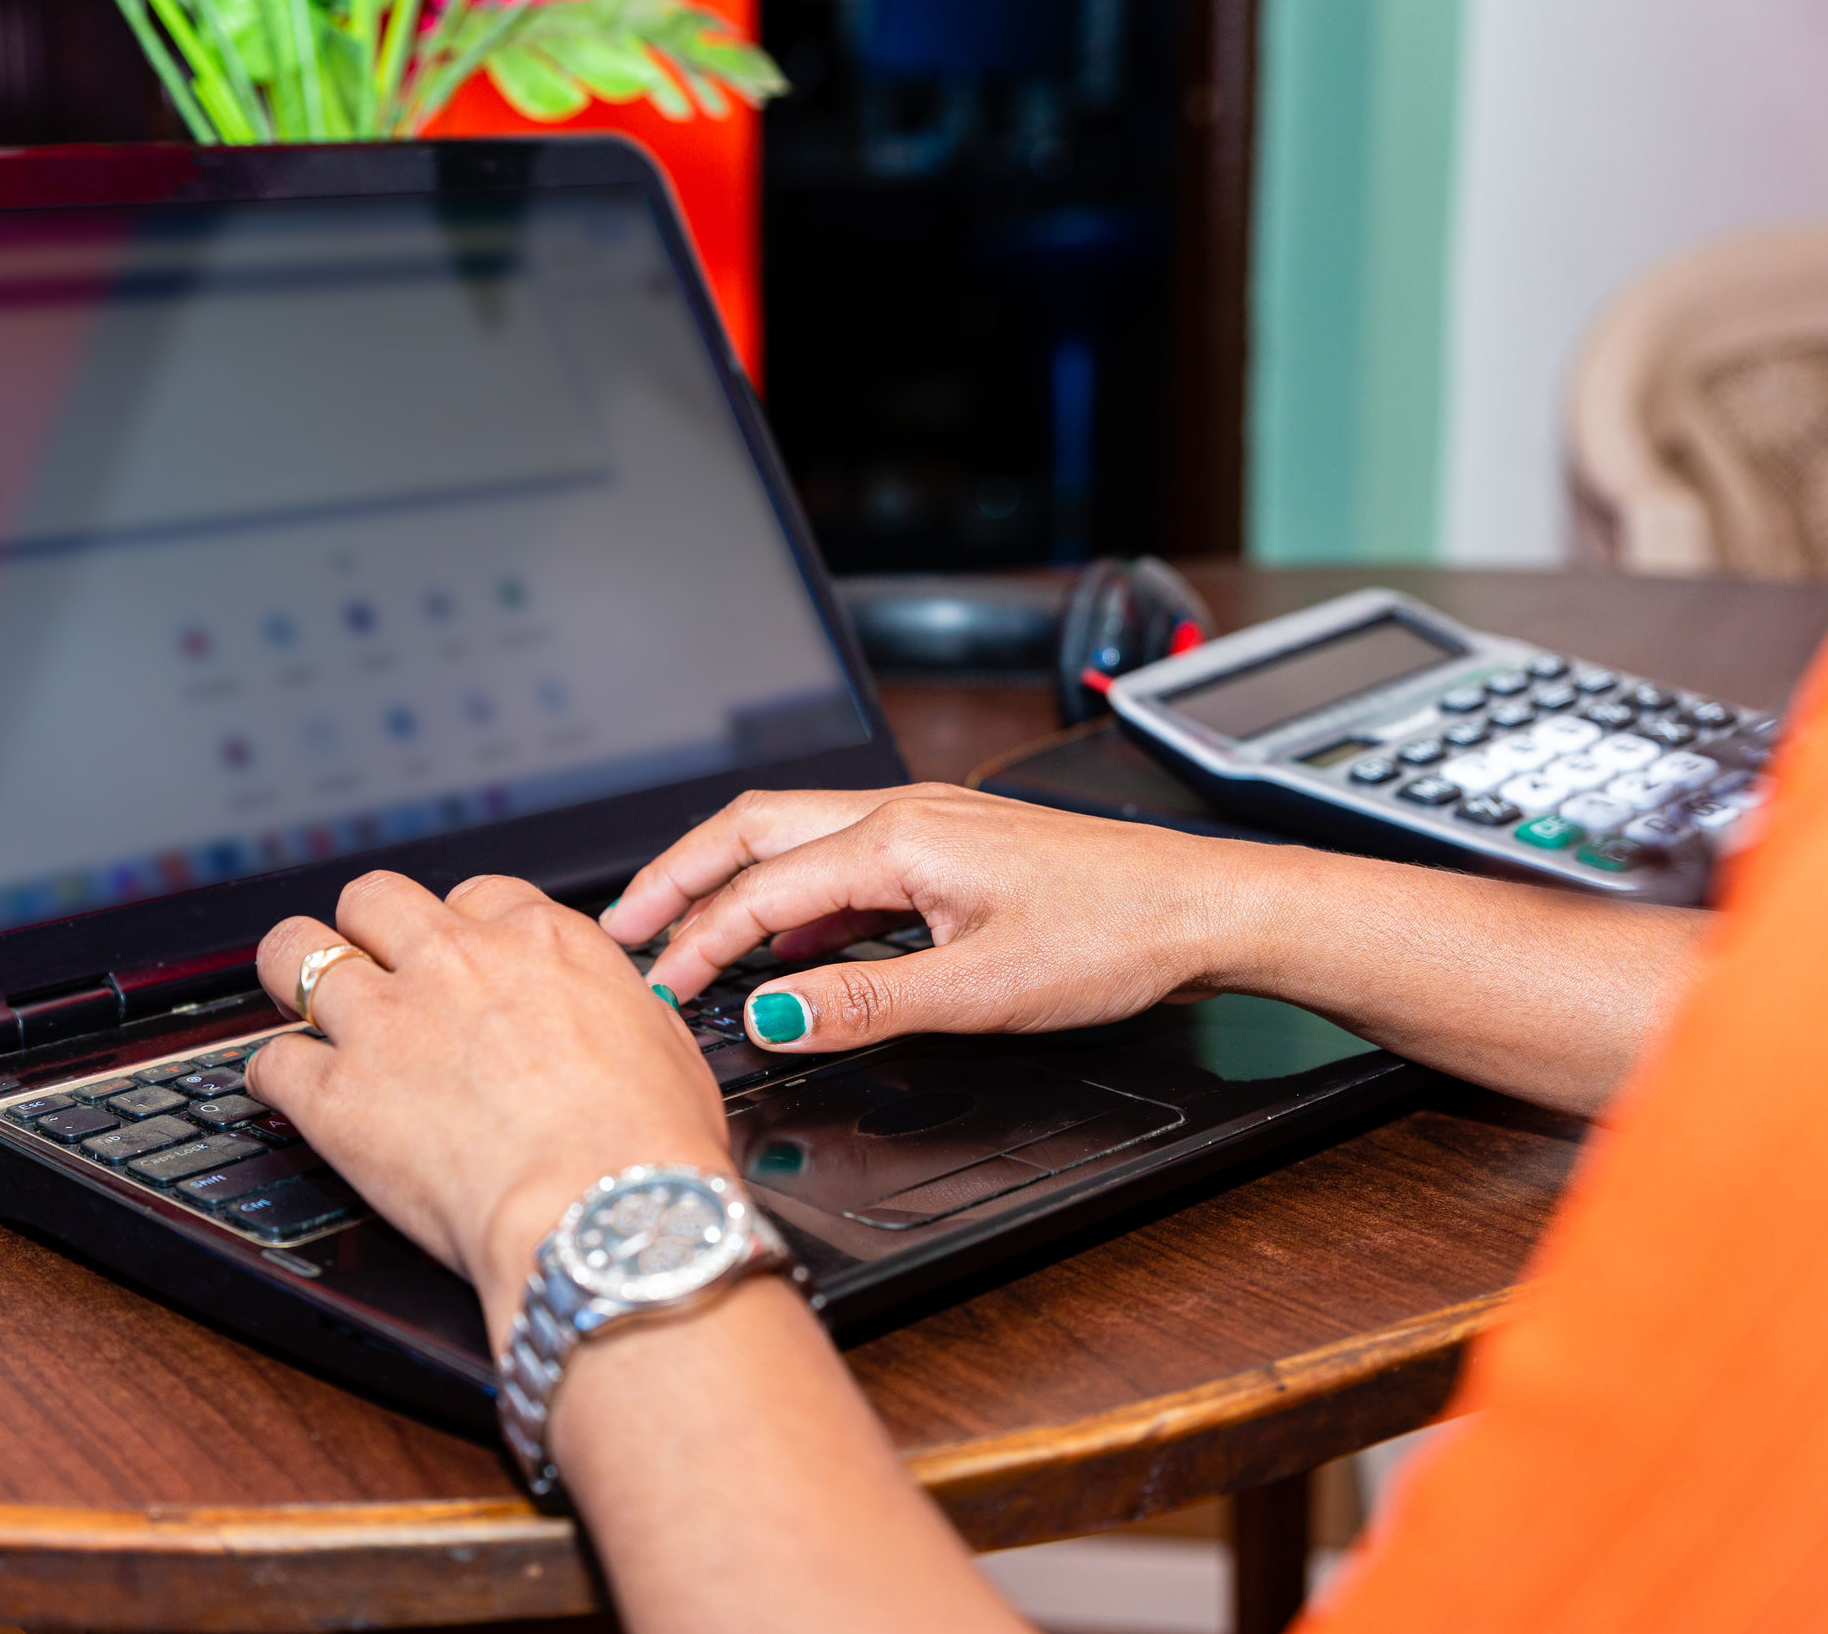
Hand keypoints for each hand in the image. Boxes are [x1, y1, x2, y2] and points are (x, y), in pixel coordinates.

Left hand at [247, 870, 734, 1342]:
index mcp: (540, 943)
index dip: (459, 928)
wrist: (606, 1214)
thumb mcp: (662, 1040)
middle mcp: (455, 963)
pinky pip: (270, 1062)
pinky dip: (275, 1078)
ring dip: (292, 976)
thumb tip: (599, 1009)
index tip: (456, 959)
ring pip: (295, 951)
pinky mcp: (338, 1096)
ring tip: (297, 1002)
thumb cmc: (650, 1148)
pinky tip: (293, 1094)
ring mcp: (388, 1024)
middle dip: (366, 930)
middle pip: (373, 898)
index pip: (476, 894)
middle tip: (370, 969)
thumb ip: (609, 1003)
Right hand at [603, 784, 1260, 1052]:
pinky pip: (844, 859)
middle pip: (755, 830)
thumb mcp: (979, 990)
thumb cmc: (1116, 935)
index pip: (760, 890)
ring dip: (733, 881)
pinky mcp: (952, 848)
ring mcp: (929, 824)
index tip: (655, 987)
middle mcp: (904, 814)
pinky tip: (793, 945)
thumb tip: (770, 1014)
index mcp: (898, 838)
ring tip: (685, 931)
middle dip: (680, 876)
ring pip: (797, 838)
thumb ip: (863, 1002)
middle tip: (622, 927)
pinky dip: (794, 897)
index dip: (696, 942)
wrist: (1205, 908)